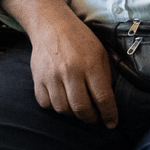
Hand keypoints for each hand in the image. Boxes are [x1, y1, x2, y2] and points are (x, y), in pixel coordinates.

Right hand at [26, 7, 117, 124]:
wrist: (51, 25)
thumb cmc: (80, 40)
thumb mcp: (100, 53)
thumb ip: (104, 77)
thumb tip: (106, 103)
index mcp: (90, 65)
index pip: (103, 98)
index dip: (109, 115)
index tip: (111, 124)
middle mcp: (70, 72)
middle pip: (82, 108)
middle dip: (91, 118)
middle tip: (94, 117)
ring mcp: (52, 76)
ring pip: (63, 109)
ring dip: (73, 114)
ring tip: (77, 107)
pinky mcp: (38, 78)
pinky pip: (46, 104)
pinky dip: (55, 107)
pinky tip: (62, 100)